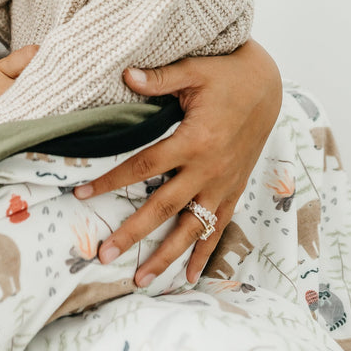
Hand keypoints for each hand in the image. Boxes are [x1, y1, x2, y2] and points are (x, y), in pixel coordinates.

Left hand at [74, 39, 281, 285]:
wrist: (268, 85)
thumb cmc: (228, 74)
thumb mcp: (193, 70)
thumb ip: (159, 78)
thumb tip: (125, 75)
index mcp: (195, 140)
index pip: (144, 166)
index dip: (111, 181)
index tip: (83, 195)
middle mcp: (209, 168)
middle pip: (164, 207)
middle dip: (133, 233)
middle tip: (104, 255)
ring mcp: (223, 183)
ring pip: (192, 228)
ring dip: (166, 256)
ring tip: (141, 280)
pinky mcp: (234, 188)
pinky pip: (218, 226)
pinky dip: (205, 252)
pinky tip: (191, 276)